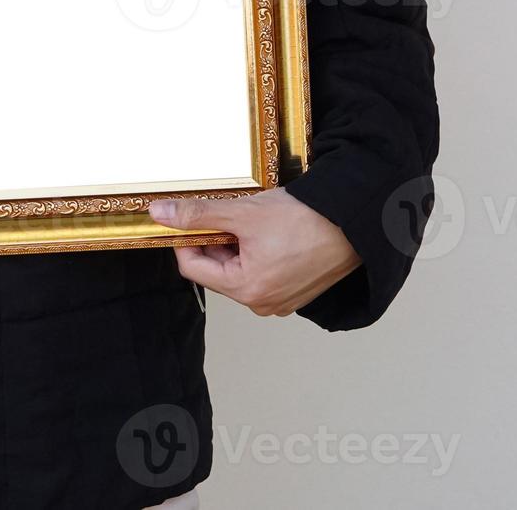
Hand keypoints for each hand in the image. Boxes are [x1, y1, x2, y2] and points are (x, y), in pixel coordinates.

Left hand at [149, 189, 359, 316]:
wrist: (356, 219)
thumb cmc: (305, 219)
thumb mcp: (243, 213)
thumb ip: (197, 215)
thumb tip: (160, 214)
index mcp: (247, 290)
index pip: (193, 267)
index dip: (187, 239)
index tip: (191, 216)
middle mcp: (263, 304)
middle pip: (218, 270)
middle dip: (217, 240)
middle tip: (230, 212)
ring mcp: (283, 300)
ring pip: (241, 270)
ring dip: (238, 244)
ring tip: (256, 220)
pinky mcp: (298, 291)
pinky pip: (264, 273)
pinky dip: (259, 252)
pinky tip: (273, 230)